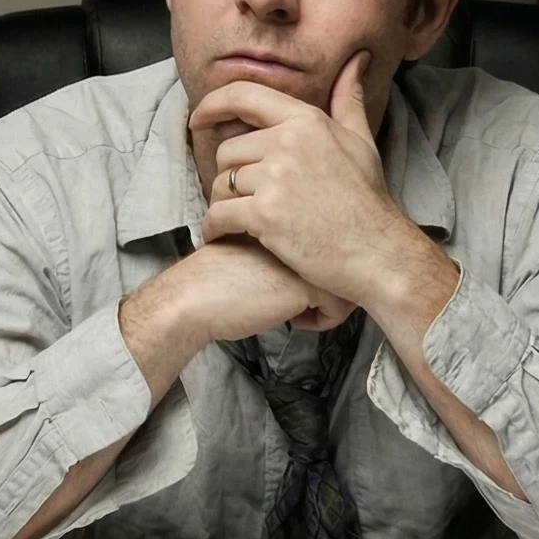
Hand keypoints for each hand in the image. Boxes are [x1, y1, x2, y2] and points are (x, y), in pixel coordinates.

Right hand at [118, 239, 349, 407]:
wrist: (194, 296)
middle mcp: (301, 230)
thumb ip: (278, 248)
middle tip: (309, 306)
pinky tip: (294, 322)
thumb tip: (304, 273)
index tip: (302, 291)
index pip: (325, 238)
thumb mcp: (251, 248)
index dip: (319, 265)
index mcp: (286, 216)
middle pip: (341, 257)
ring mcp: (307, 252)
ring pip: (344, 280)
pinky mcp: (308, 281)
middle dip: (330, 285)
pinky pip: (339, 305)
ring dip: (329, 303)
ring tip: (300, 315)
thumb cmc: (214, 278)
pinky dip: (323, 320)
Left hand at [195, 55, 429, 310]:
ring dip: (224, 204)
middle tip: (246, 197)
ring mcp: (274, 179)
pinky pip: (218, 215)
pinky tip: (222, 235)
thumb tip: (357, 59)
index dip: (212, 104)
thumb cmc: (368, 199)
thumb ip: (348, 99)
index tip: (197, 119)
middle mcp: (287, 143)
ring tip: (242, 219)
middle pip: (228, 150)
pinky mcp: (264, 215)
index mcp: (306, 121)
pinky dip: (214, 228)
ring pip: (221, 185)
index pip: (244, 96)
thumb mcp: (361, 140)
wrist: (377, 251)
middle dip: (230, 175)